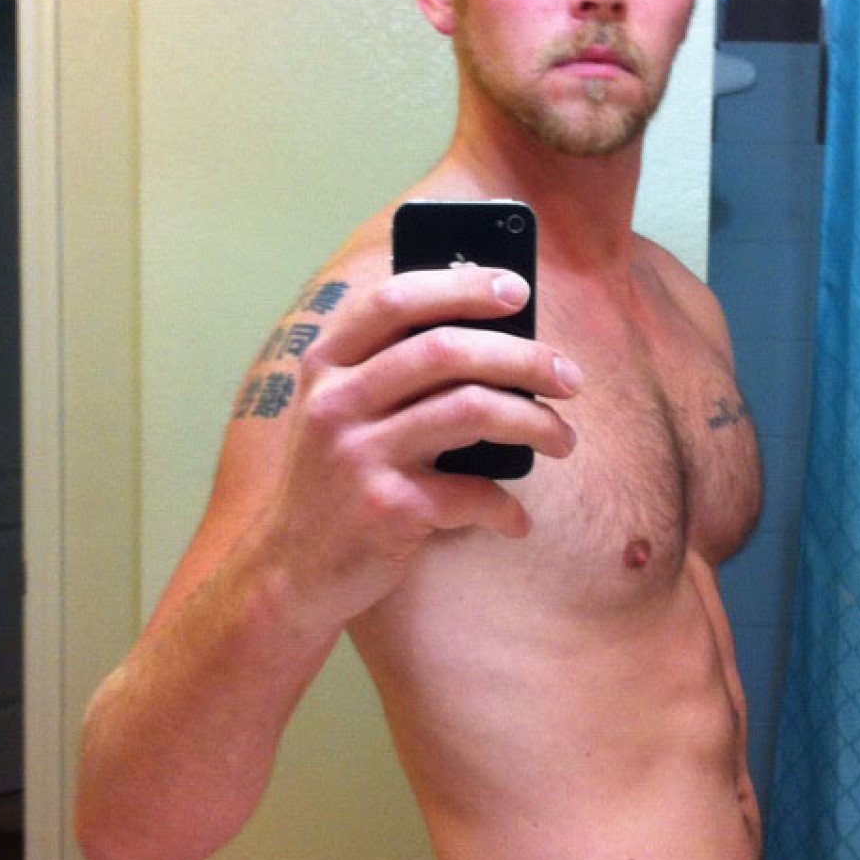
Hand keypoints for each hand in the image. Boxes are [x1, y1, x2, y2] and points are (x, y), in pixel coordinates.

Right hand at [260, 265, 580, 625]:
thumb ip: (391, 372)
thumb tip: (496, 340)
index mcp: (327, 363)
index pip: (397, 299)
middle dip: (525, 357)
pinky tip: (516, 520)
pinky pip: (472, 493)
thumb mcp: (341, 412)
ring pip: (472, 410)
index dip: (462, 286)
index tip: (518, 291)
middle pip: (448, 350)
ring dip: (536, 422)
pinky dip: (506, 507)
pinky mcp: (386, 508)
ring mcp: (359, 454)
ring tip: (564, 439)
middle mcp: (337, 400)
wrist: (290, 572)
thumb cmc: (336, 482)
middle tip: (570, 377)